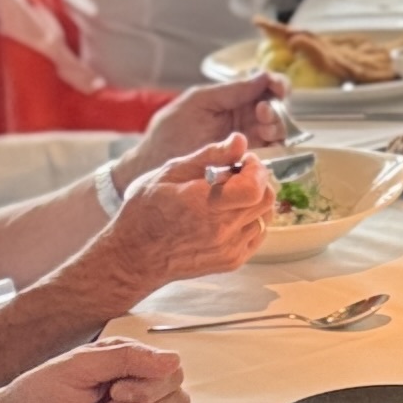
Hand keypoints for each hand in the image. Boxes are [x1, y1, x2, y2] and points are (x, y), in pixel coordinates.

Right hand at [94, 142, 273, 294]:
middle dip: (258, 180)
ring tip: (227, 196)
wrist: (136, 256)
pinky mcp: (232, 261)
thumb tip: (240, 141)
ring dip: (254, 200)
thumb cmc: (146, 211)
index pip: (255, 187)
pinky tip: (227, 214)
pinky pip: (257, 234)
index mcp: (206, 205)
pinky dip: (250, 219)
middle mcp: (222, 230)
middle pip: (267, 199)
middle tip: (236, 175)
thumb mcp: (171, 172)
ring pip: (265, 216)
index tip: (244, 161)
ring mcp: (229, 249)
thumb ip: (210, 155)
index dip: (256, 168)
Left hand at [133, 78, 288, 166]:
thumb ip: (230, 91)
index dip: (276, 84)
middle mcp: (242, 119)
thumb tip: (263, 76)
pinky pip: (270, 155)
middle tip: (263, 111)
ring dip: (276, 127)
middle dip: (275, 108)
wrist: (153, 166)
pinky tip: (266, 146)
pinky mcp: (245, 163)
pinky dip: (275, 149)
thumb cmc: (169, 132)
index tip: (278, 87)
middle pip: (274, 109)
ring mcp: (246, 142)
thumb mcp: (198, 102)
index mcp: (231, 99)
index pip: (262, 86)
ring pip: (276, 131)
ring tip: (263, 129)